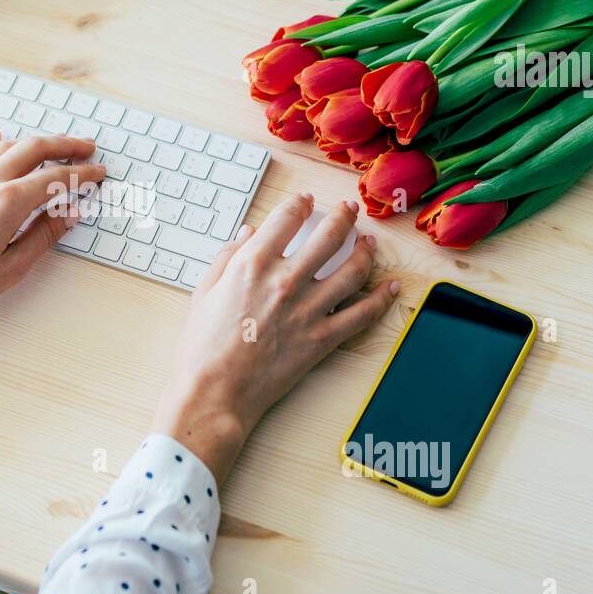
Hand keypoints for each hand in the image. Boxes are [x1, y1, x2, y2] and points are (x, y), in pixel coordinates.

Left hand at [0, 129, 105, 347]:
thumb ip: (43, 236)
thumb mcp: (10, 268)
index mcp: (8, 203)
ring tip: (51, 146)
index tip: (98, 173)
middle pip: (33, 150)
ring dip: (33, 142)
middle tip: (86, 148)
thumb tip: (67, 214)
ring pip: (4, 147)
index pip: (56, 179)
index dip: (82, 175)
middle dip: (64, 145)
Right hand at [151, 194, 398, 483]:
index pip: (286, 219)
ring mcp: (308, 310)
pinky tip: (390, 287)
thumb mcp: (204, 293)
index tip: (306, 201)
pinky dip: (381, 298)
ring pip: (353, 270)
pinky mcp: (323, 338)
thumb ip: (226, 258)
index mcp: (252, 265)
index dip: (299, 204)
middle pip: (329, 236)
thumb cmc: (202, 348)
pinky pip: (362, 314)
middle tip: (349, 211)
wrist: (214, 392)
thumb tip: (246, 234)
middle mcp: (285, 281)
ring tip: (370, 243)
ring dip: (366, 251)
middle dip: (344, 217)